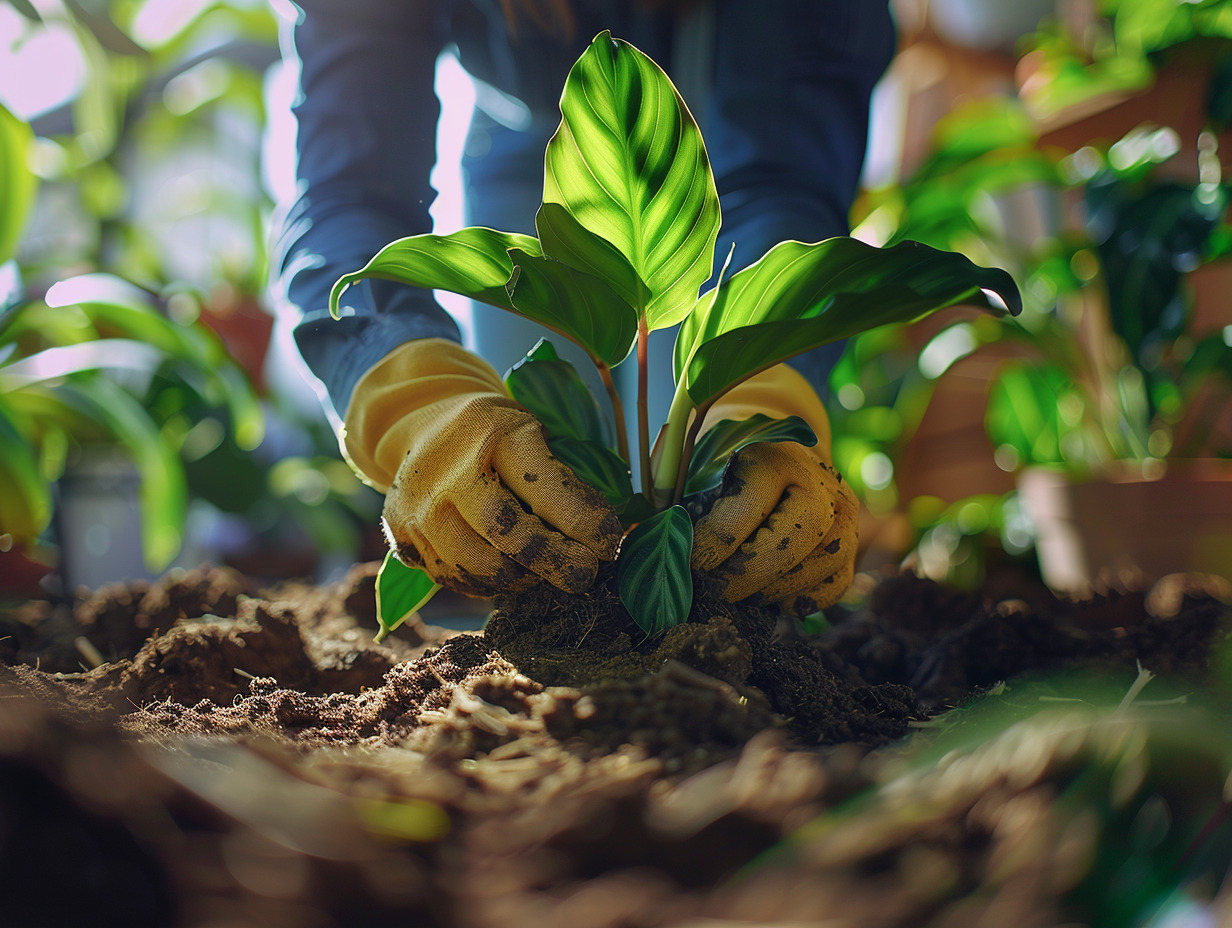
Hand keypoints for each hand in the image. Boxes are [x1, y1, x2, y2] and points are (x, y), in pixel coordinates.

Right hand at [344, 339, 622, 596]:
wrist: (422, 423)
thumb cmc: (495, 434)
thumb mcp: (531, 433)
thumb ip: (562, 480)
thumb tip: (607, 540)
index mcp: (494, 434)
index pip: (545, 489)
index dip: (584, 522)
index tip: (610, 544)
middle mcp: (450, 471)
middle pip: (509, 534)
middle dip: (556, 562)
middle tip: (585, 576)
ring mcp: (419, 506)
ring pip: (479, 566)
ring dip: (522, 580)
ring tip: (544, 575)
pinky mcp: (401, 535)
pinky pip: (453, 578)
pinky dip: (488, 585)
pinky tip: (509, 574)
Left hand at [687, 364, 858, 614]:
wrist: (781, 456)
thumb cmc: (725, 469)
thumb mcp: (698, 468)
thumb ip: (672, 500)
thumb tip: (635, 544)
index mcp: (774, 457)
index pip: (744, 510)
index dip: (710, 546)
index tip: (685, 565)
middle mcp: (820, 484)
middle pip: (791, 541)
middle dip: (744, 576)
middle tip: (711, 592)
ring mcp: (844, 517)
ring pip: (814, 568)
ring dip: (769, 590)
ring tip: (735, 593)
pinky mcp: (851, 548)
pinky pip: (830, 588)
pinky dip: (797, 601)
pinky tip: (767, 596)